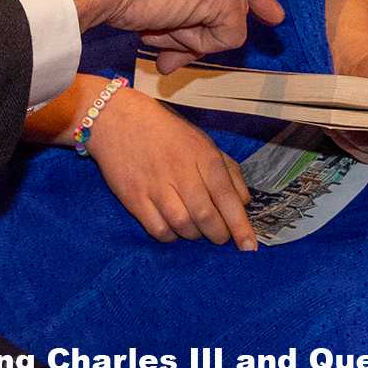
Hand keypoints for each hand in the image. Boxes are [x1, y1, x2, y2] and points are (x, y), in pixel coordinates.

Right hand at [32, 0, 284, 68]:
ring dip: (189, 35)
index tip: (272, 13)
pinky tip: (163, 29)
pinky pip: (227, 36)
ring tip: (151, 27)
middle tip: (228, 34)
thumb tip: (172, 59)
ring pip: (228, 17)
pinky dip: (196, 46)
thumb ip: (175, 0)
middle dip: (228, 18)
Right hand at [84, 87, 258, 248]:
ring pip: (184, 226)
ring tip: (197, 229)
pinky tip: (174, 228)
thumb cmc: (166, 133)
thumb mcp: (203, 142)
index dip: (240, 226)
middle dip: (219, 235)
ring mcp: (156, 186)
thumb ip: (227, 171)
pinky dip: (171, 236)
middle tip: (220, 237)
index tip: (249, 247)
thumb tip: (244, 202)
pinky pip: (159, 229)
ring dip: (195, 235)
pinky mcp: (134, 198)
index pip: (228, 198)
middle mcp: (182, 172)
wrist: (118, 120)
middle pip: (207, 217)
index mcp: (204, 157)